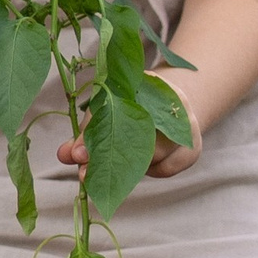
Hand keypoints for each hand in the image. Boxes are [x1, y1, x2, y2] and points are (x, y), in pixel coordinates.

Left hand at [57, 82, 200, 182]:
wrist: (175, 105)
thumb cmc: (134, 106)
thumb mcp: (110, 108)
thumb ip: (90, 130)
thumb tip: (65, 154)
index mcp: (148, 81)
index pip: (116, 104)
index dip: (93, 129)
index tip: (74, 153)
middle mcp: (172, 99)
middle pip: (138, 132)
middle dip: (106, 156)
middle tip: (83, 174)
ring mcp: (187, 123)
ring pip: (152, 155)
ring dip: (125, 169)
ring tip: (106, 177)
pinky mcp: (193, 148)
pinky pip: (165, 169)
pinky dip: (149, 172)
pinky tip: (141, 166)